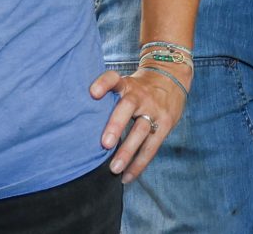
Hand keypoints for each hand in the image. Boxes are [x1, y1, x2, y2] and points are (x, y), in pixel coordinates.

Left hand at [92, 64, 187, 181]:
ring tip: (114, 168)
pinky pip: (152, 146)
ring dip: (127, 151)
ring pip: (140, 130)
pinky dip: (139, 163)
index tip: (93, 93)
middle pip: (127, 107)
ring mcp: (154, 110)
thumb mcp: (127, 84)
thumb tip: (80, 123)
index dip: (103, 83)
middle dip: (116, 125)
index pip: (114, 78)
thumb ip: (110, 99)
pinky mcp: (165, 124)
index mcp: (127, 84)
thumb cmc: (140, 88)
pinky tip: (127, 176)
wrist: (173, 76)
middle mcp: (140, 95)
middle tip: (105, 144)